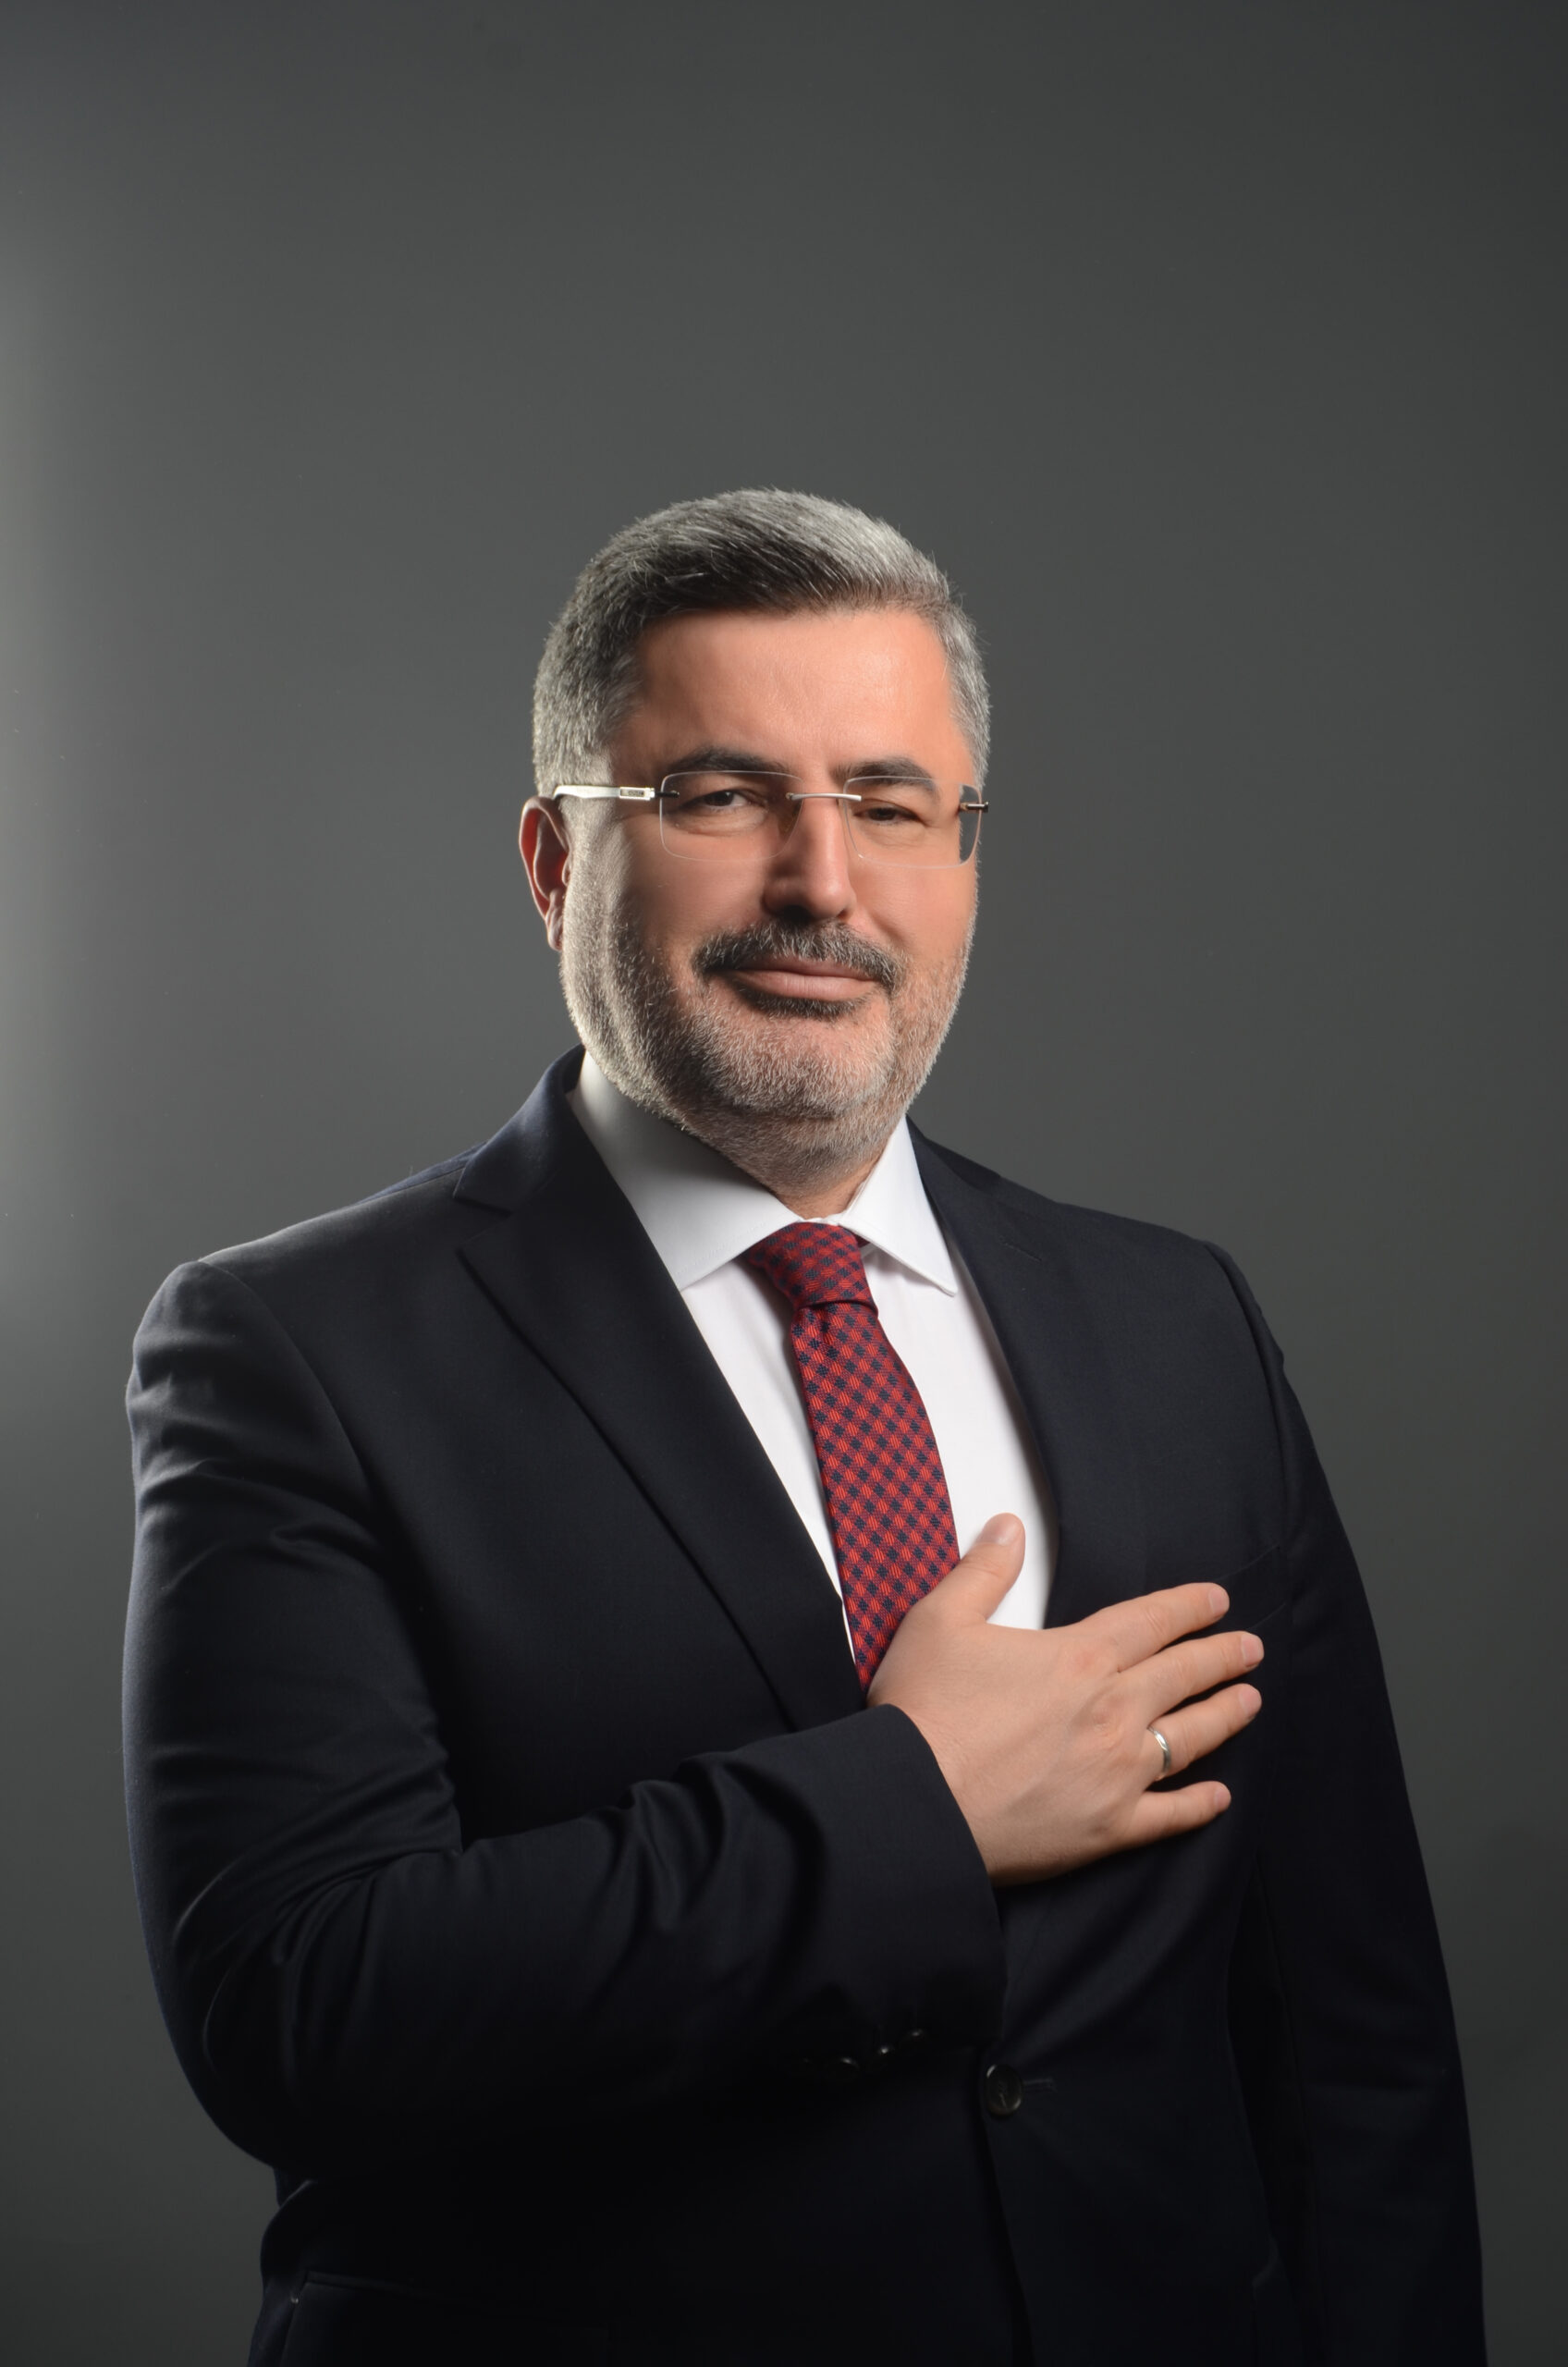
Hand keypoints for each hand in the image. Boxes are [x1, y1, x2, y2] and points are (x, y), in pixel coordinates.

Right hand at [868, 1515, 1263, 1883]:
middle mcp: (1112, 1711)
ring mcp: (1117, 1773)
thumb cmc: (923, 1712)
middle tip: (1251, 1648)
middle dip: (1221, 1657)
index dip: (1188, 1607)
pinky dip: (1200, 1804)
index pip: (1150, 1621)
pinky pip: (1170, 1815)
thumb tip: (1009, 1527)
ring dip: (1225, 1716)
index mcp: (1079, 1658)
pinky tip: (1220, 1796)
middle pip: (1183, 1676)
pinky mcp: (1108, 1828)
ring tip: (1250, 1702)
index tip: (1217, 1600)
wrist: (915, 1802)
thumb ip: (983, 1571)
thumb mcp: (940, 1621)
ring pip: (1190, 1738)